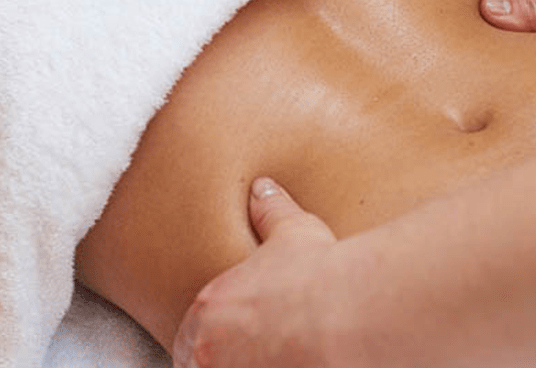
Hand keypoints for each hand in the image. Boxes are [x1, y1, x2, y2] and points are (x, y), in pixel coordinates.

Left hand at [172, 178, 340, 367]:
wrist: (342, 313)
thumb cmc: (316, 274)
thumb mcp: (293, 231)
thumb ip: (271, 211)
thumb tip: (263, 187)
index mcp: (209, 307)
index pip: (193, 331)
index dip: (212, 336)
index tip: (234, 337)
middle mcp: (207, 349)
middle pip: (199, 361)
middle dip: (219, 357)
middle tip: (249, 353)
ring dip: (236, 366)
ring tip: (267, 358)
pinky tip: (285, 365)